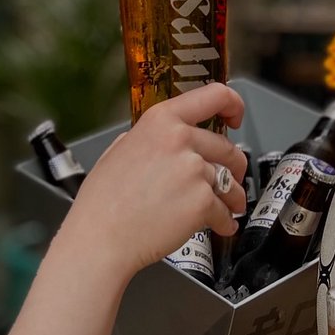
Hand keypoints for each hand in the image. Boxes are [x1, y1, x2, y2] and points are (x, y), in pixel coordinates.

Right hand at [59, 83, 246, 282]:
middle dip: (234, 167)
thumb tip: (166, 137)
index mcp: (161, 121)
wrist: (100, 239)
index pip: (214, 95)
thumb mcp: (119, 149)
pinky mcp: (202, 201)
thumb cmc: (103, 202)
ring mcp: (194, 170)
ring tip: (228, 207)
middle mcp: (180, 139)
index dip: (233, 105)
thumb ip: (149, 138)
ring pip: (230, 182)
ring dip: (233, 197)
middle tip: (232, 178)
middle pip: (227, 148)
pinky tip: (220, 225)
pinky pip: (225, 210)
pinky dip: (225, 221)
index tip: (234, 118)